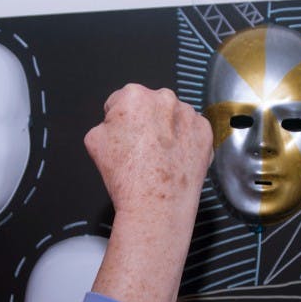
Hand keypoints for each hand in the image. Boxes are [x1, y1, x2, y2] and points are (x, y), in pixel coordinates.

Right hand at [84, 83, 211, 217]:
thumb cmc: (126, 176)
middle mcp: (165, 98)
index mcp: (134, 96)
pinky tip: (173, 159)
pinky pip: (192, 131)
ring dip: (167, 130)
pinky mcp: (206, 133)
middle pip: (150, 106)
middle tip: (140, 149)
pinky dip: (185, 142)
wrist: (155, 205)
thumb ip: (105, 122)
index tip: (122, 137)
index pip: (120, 100)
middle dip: (145, 122)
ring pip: (173, 117)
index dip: (118, 121)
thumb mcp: (94, 142)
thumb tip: (115, 123)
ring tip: (158, 157)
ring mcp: (189, 115)